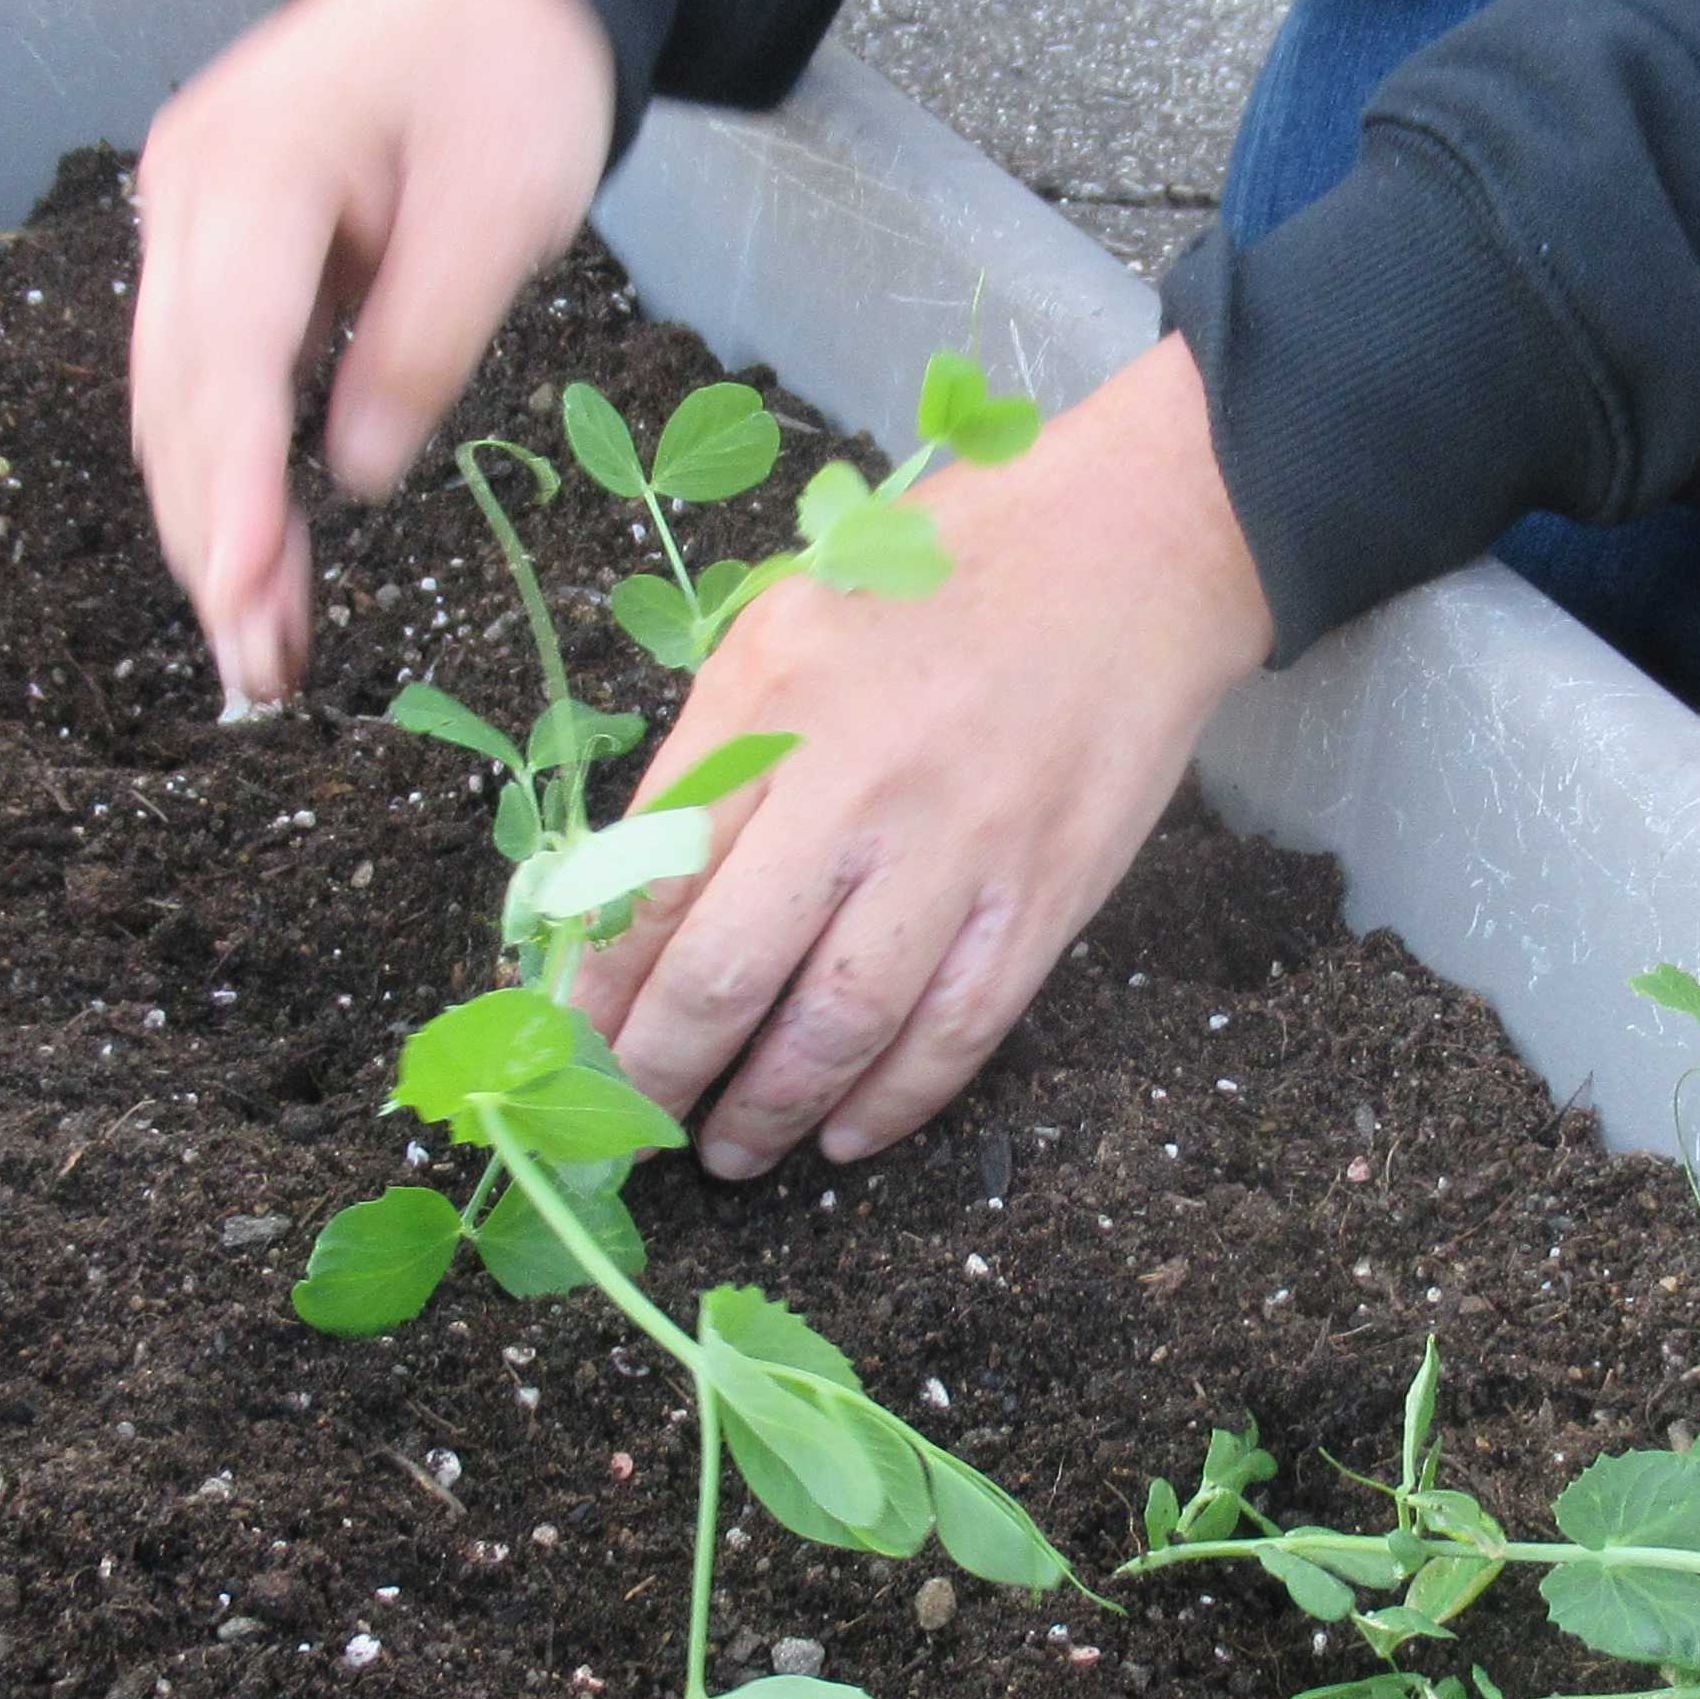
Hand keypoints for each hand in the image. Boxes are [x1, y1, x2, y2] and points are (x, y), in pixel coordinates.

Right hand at [128, 0, 620, 710]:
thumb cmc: (509, 64)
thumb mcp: (504, 203)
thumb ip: (426, 335)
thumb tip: (358, 473)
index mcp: (257, 168)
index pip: (228, 358)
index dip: (232, 489)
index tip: (242, 595)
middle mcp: (189, 191)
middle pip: (178, 397)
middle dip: (212, 542)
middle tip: (260, 671)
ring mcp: (187, 214)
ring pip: (174, 400)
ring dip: (209, 525)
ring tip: (259, 650)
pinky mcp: (211, 242)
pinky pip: (201, 375)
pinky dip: (223, 471)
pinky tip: (254, 560)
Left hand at [570, 337, 1272, 1176]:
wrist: (1133, 548)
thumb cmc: (940, 578)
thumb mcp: (786, 626)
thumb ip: (710, 754)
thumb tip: (620, 893)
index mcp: (771, 707)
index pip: (649, 880)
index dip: (597, 984)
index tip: (566, 1042)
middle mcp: (855, 785)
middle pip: (726, 972)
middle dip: (661, 1070)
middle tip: (628, 1122)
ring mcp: (955, 848)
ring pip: (838, 1024)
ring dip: (770, 1107)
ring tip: (730, 1150)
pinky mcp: (1042, 894)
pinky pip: (956, 1030)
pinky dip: (895, 1100)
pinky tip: (847, 1135)